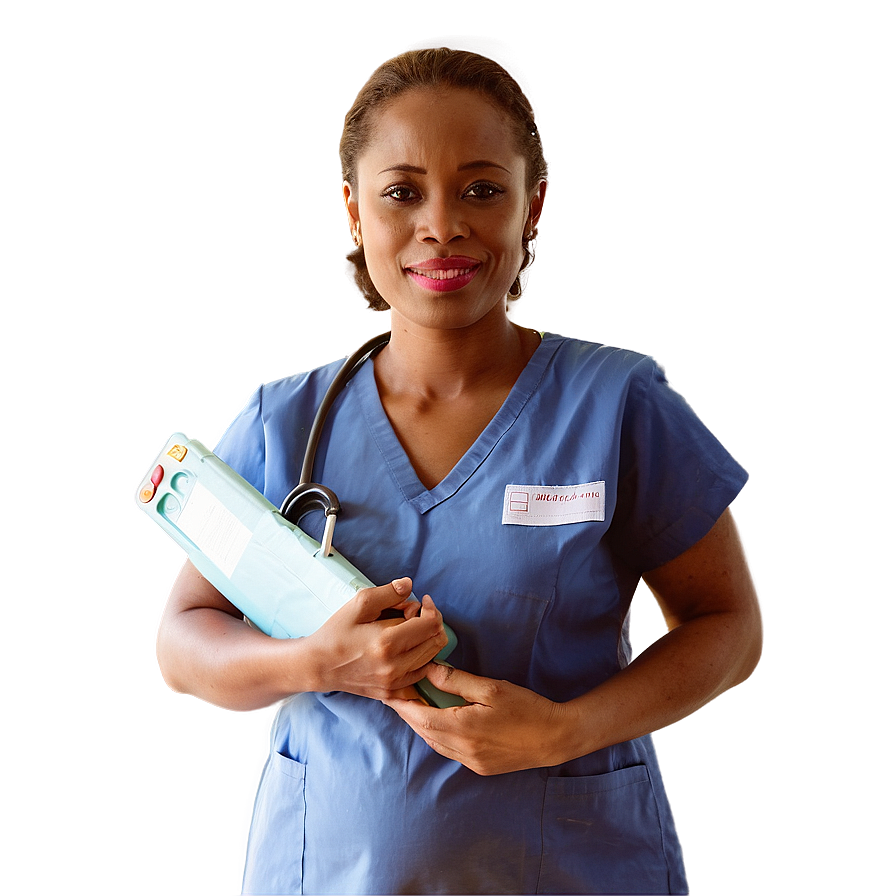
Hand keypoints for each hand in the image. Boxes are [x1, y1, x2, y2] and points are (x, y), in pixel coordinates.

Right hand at [304, 577, 447, 700]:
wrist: (319, 666)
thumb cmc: (337, 633)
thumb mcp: (358, 604)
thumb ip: (387, 592)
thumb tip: (409, 584)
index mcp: (387, 642)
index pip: (430, 624)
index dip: (431, 608)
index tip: (422, 602)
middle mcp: (394, 666)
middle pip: (436, 641)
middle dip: (430, 622)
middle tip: (414, 615)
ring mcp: (394, 682)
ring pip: (432, 657)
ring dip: (427, 640)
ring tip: (409, 630)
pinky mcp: (392, 692)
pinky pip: (421, 674)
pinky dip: (421, 657)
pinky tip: (407, 647)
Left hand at [383, 663, 571, 774]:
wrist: (555, 737)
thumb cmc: (526, 708)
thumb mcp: (492, 688)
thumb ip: (457, 681)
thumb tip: (429, 670)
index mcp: (463, 729)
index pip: (420, 718)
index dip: (402, 705)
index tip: (389, 692)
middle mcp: (463, 750)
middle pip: (424, 731)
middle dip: (409, 713)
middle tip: (397, 694)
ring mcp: (471, 762)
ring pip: (435, 743)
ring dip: (422, 725)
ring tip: (414, 705)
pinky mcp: (480, 767)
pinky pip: (449, 750)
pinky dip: (438, 735)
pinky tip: (439, 721)